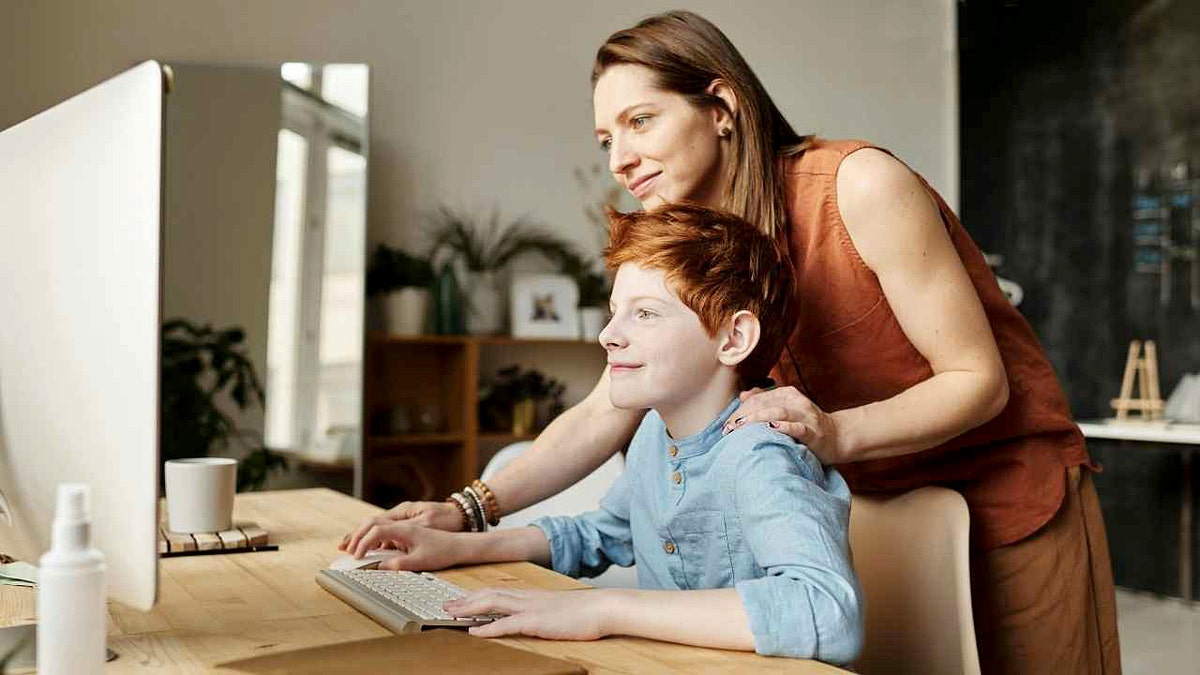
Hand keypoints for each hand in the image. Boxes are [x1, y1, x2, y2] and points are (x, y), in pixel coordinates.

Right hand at [340, 500, 462, 553]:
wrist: (459, 544)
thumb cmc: (442, 551)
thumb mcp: (421, 561)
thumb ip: (398, 564)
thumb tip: (379, 568)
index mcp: (405, 528)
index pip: (376, 531)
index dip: (363, 544)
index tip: (356, 557)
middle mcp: (403, 522)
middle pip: (372, 523)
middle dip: (356, 535)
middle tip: (344, 549)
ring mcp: (404, 524)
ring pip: (377, 524)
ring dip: (362, 535)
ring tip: (349, 547)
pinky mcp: (406, 529)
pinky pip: (384, 529)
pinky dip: (372, 537)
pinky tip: (368, 548)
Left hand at [444, 588, 614, 639]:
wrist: (604, 608)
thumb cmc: (587, 611)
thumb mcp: (559, 609)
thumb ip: (543, 610)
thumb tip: (532, 617)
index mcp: (532, 595)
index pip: (498, 591)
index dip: (477, 595)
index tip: (460, 599)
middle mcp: (528, 598)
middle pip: (489, 595)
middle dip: (466, 600)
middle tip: (446, 605)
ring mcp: (531, 608)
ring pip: (493, 604)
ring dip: (469, 609)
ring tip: (451, 614)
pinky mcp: (537, 621)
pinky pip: (507, 624)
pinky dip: (488, 628)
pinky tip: (474, 632)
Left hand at [723, 386, 844, 463]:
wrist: (837, 437)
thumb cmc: (806, 425)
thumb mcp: (786, 410)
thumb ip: (765, 401)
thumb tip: (743, 396)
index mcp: (787, 394)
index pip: (758, 398)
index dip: (740, 410)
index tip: (726, 425)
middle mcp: (796, 401)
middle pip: (765, 404)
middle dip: (744, 415)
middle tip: (729, 429)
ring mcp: (806, 416)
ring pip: (779, 412)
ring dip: (758, 418)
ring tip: (742, 425)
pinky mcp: (813, 432)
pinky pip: (798, 428)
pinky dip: (785, 427)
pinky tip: (772, 428)